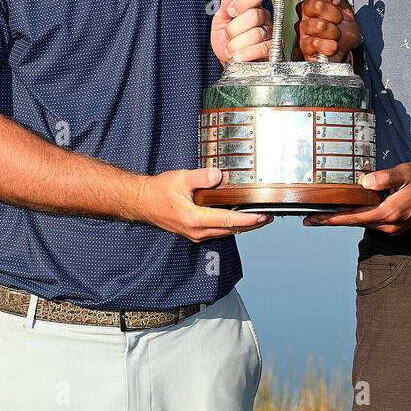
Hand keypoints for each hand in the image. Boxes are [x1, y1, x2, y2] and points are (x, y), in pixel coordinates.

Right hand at [132, 166, 272, 241]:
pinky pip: (218, 231)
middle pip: (231, 230)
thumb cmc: (159, 191)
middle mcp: (197, 231)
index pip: (229, 221)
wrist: (142, 202)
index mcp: (194, 219)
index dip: (249, 219)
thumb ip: (202, 177)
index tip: (263, 216)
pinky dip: (231, 226)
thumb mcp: (181, 178)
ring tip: (259, 218)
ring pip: (225, 232)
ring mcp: (195, 234)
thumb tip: (221, 177)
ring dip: (243, 226)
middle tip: (269, 216)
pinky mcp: (194, 232)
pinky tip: (239, 218)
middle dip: (252, 224)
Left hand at [211, 0, 272, 66]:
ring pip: (256, 33)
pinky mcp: (274, 49)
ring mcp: (270, 33)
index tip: (230, 11)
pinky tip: (238, 56)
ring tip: (231, 49)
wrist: (230, 63)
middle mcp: (263, 18)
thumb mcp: (220, 22)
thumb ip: (225, 5)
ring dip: (237, 44)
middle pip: (254, 15)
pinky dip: (247, 53)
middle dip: (235, 28)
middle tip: (228, 35)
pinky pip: (262, 48)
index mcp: (251, 7)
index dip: (242, 2)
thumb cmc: (226, 41)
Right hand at [297, 0, 359, 61]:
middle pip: (316, 4)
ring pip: (319, 25)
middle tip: (339, 21)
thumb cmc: (343, 31)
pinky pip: (318, 43)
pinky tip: (332, 46)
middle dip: (335, 14)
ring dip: (335, 33)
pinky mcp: (305, 47)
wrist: (344, 54)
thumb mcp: (346, 10)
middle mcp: (305, 12)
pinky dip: (331, 46)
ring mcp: (303, 29)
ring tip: (336, 36)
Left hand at [303, 161, 410, 233]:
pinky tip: (353, 211)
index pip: (353, 218)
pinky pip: (373, 223)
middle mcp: (389, 225)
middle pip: (354, 223)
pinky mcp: (397, 226)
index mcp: (388, 213)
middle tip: (312, 216)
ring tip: (329, 212)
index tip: (312, 219)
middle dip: (333, 219)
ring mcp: (393, 228)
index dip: (330, 219)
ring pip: (363, 223)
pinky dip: (360, 218)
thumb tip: (364, 182)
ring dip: (346, 219)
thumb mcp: (406, 173)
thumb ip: (385, 178)